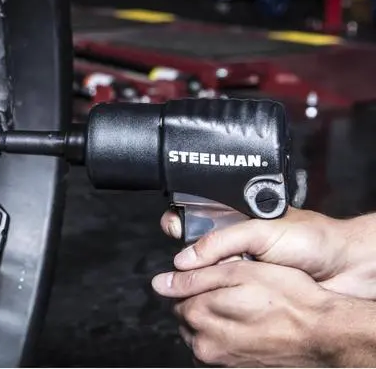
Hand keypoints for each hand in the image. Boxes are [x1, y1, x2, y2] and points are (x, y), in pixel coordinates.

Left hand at [152, 261, 334, 366]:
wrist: (323, 333)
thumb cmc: (287, 298)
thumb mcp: (239, 271)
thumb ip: (195, 277)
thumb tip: (159, 283)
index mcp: (199, 314)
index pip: (177, 296)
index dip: (197, 284)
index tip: (218, 280)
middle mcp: (204, 343)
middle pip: (187, 317)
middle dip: (202, 303)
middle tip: (234, 294)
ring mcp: (220, 361)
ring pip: (200, 335)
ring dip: (213, 322)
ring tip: (243, 312)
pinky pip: (217, 351)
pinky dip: (225, 339)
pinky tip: (247, 329)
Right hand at [161, 207, 375, 298]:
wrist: (348, 270)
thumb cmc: (313, 241)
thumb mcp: (261, 231)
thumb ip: (221, 241)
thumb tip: (185, 258)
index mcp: (236, 219)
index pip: (199, 218)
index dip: (181, 223)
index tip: (171, 230)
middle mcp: (236, 244)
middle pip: (197, 251)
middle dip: (187, 260)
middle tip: (183, 268)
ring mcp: (244, 269)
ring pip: (209, 277)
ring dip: (201, 282)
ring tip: (197, 286)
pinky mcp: (251, 293)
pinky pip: (225, 297)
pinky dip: (218, 299)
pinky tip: (215, 300)